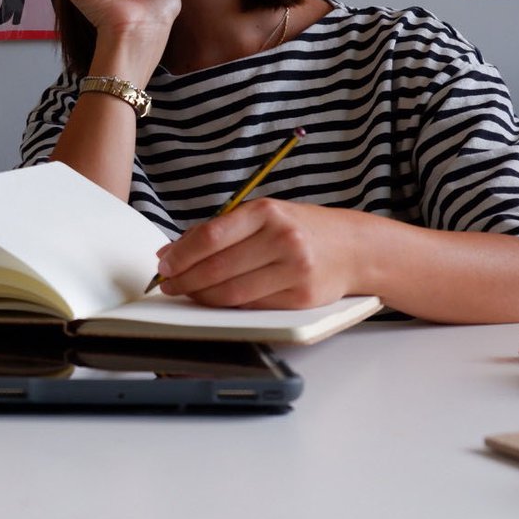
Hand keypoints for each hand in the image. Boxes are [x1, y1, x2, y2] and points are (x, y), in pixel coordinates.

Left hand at [154, 199, 362, 309]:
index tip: (164, 264)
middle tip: (168, 284)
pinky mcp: (300, 298)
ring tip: (186, 293)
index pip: (211, 236)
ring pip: (231, 292)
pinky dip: (226, 306)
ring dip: (201, 296)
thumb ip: (221, 230)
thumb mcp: (265, 215)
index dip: (181, 255)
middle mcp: (282, 239)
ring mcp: (293, 270)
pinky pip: (251, 306)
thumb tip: (173, 252)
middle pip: (217, 268)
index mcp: (267, 212)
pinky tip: (214, 300)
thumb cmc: (302, 229)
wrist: (355, 248)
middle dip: (185, 279)